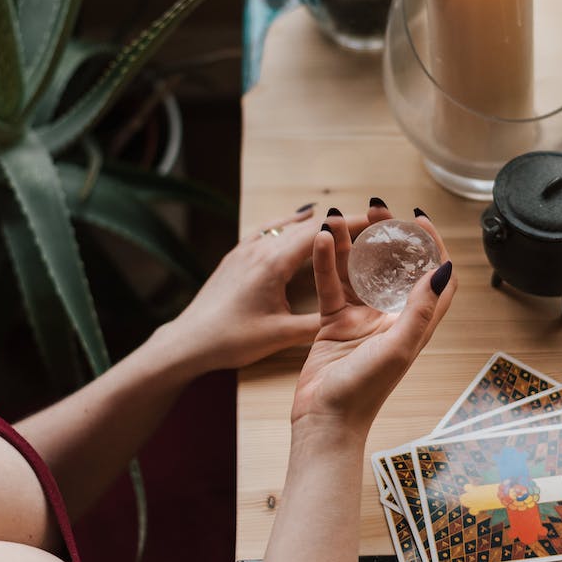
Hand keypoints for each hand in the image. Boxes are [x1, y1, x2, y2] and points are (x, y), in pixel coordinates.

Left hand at [160, 205, 369, 371]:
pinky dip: (287, 223)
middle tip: (367, 221)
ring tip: (338, 220)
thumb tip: (352, 321)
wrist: (188, 341)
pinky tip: (295, 220)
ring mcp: (245, 249)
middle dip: (337, 223)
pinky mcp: (235, 255)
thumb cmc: (231, 339)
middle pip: (305, 226)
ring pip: (285, 225)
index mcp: (273, 264)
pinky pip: (267, 229)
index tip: (374, 220)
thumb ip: (317, 325)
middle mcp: (259, 249)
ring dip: (313, 222)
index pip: (318, 235)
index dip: (349, 225)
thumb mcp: (279, 336)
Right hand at [290, 203, 455, 434]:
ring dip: (353, 244)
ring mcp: (363, 318)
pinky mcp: (335, 322)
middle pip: (396, 267)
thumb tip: (443, 270)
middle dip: (389, 236)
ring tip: (342, 216)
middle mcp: (392, 317)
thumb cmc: (363, 392)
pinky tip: (322, 240)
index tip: (420, 219)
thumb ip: (419, 309)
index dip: (434, 247)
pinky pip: (330, 285)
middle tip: (378, 208)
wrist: (324, 420)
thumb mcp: (397, 348)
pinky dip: (325, 262)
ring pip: (360, 271)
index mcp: (415, 324)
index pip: (436, 278)